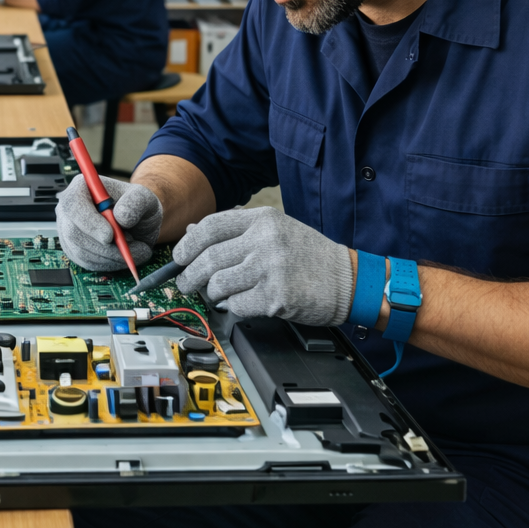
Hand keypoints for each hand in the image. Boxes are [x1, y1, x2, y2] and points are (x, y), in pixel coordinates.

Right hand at [56, 174, 161, 271]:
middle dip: (104, 246)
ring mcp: (68, 230)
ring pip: (81, 252)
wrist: (137, 222)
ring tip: (132, 249)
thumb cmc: (135, 206)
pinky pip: (86, 263)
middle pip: (74, 232)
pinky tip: (122, 255)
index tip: (109, 236)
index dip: (89, 222)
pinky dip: (108, 263)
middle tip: (129, 248)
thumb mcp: (144, 198)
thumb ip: (136, 202)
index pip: (73, 203)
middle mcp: (69, 209)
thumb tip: (121, 216)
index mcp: (82, 187)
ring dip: (110, 256)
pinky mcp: (73, 249)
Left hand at [173, 207, 353, 325]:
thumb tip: (194, 232)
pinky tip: (243, 303)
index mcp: (263, 219)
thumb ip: (238, 231)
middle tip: (186, 284)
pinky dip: (234, 307)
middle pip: (208, 258)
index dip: (187, 244)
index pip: (210, 227)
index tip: (179, 257)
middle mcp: (265, 240)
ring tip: (218, 295)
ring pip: (218, 284)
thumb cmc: (311, 256)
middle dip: (190, 275)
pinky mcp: (276, 296)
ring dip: (212, 294)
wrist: (349, 280)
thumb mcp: (277, 230)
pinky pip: (237, 305)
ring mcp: (271, 268)